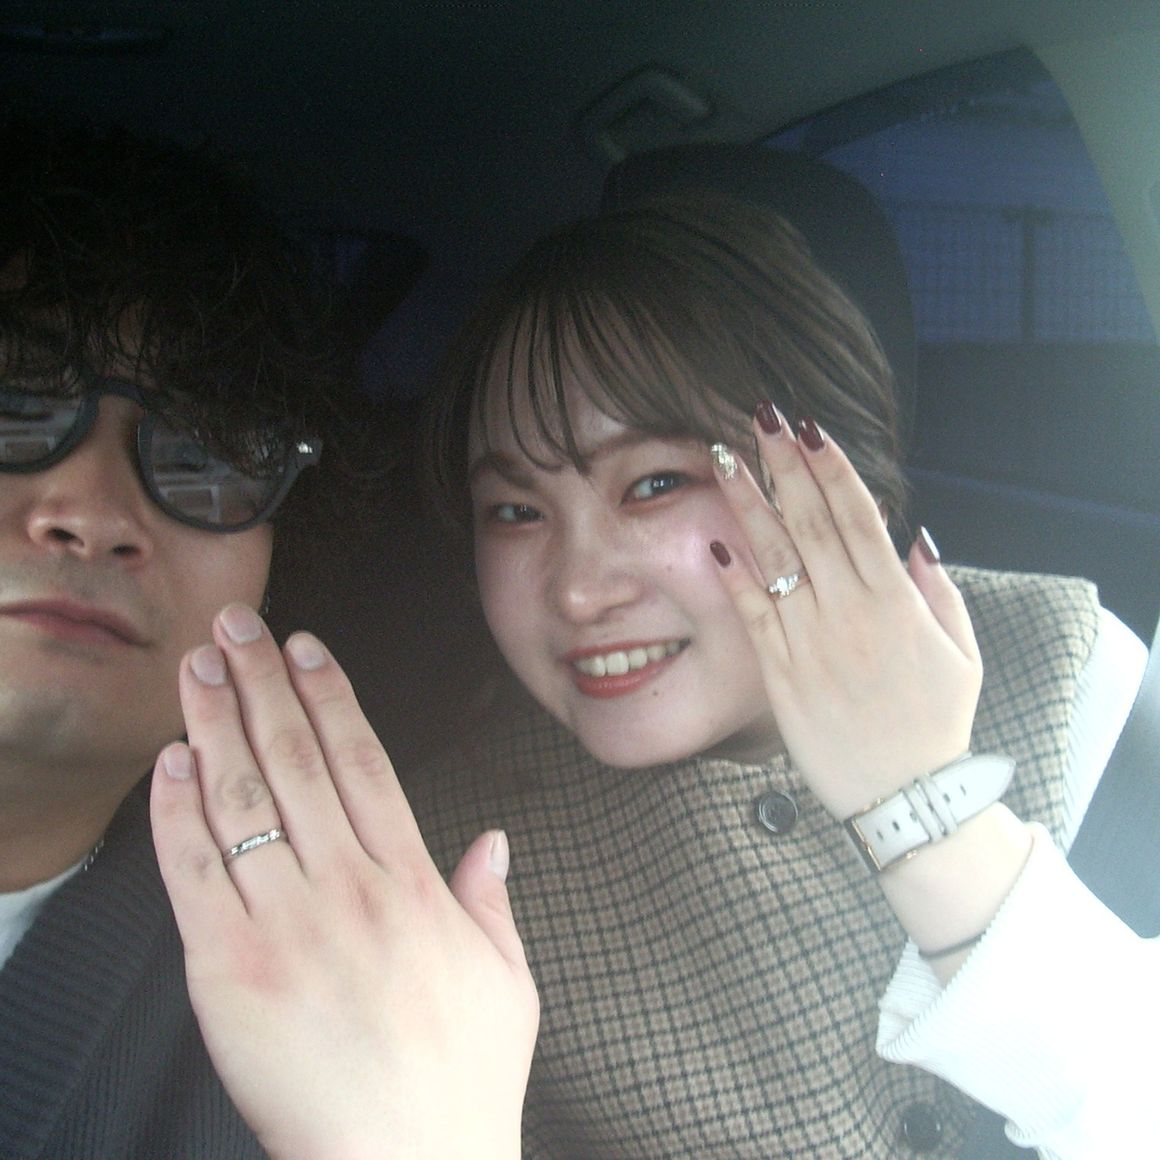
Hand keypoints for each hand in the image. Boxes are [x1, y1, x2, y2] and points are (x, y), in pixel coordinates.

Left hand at [150, 605, 537, 1159]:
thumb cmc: (459, 1082)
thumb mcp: (508, 980)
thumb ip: (493, 900)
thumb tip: (494, 842)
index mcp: (414, 884)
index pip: (365, 761)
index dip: (331, 695)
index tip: (307, 649)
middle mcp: (350, 889)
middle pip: (298, 759)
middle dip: (262, 684)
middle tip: (237, 627)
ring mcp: (288, 926)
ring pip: (244, 799)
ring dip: (215, 725)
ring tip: (197, 669)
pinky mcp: (230, 972)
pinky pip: (195, 876)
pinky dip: (178, 814)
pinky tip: (170, 765)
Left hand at [709, 405, 982, 819]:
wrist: (904, 797)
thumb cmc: (935, 723)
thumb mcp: (961, 652)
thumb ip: (937, 589)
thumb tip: (913, 534)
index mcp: (896, 602)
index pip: (857, 516)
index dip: (830, 467)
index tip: (808, 428)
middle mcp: (849, 613)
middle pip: (810, 522)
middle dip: (783, 464)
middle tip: (761, 418)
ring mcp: (810, 642)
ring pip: (774, 558)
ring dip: (748, 503)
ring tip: (725, 458)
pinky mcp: (779, 674)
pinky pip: (752, 615)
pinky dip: (734, 576)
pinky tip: (715, 539)